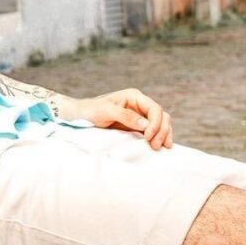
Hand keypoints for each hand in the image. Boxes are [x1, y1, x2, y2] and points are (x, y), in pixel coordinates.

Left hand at [55, 89, 173, 149]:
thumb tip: (145, 125)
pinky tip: (162, 146)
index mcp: (135, 96)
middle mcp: (140, 105)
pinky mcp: (138, 126)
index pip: (154, 109)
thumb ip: (126, 116)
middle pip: (161, 116)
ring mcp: (140, 116)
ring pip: (161, 123)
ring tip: (161, 148)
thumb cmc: (92, 110)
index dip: (155, 123)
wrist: (81, 115)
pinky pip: (154, 131)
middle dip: (162, 130)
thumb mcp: (107, 111)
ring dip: (164, 135)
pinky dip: (159, 137)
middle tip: (156, 146)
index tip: (148, 137)